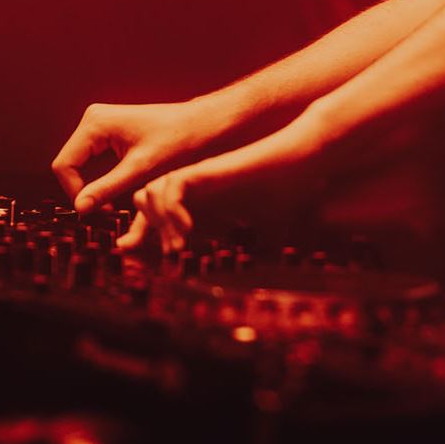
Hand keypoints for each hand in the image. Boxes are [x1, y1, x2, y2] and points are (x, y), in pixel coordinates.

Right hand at [51, 99, 221, 212]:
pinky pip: (92, 160)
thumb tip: (79, 208)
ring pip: (80, 164)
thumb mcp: (140, 170)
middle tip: (103, 212)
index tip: (93, 212)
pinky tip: (116, 192)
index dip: (74, 192)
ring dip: (91, 186)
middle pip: (70, 164)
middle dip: (82, 190)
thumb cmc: (177, 141)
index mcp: (95, 123)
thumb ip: (107, 189)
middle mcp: (93, 119)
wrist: (201, 125)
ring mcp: (100, 124)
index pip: (64, 165)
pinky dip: (100, 178)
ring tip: (111, 205)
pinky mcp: (108, 132)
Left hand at [116, 121, 322, 252]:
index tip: (150, 264)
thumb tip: (253, 281)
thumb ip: (251, 250)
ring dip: (159, 223)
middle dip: (144, 232)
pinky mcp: (205, 170)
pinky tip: (189, 232)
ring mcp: (196, 178)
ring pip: (149, 193)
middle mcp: (192, 190)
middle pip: (143, 203)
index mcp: (201, 204)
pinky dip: (172, 212)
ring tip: (180, 246)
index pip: (158, 218)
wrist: (300, 162)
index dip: (149, 239)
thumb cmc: (285, 194)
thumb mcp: (263, 232)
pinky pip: (171, 188)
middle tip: (163, 256)